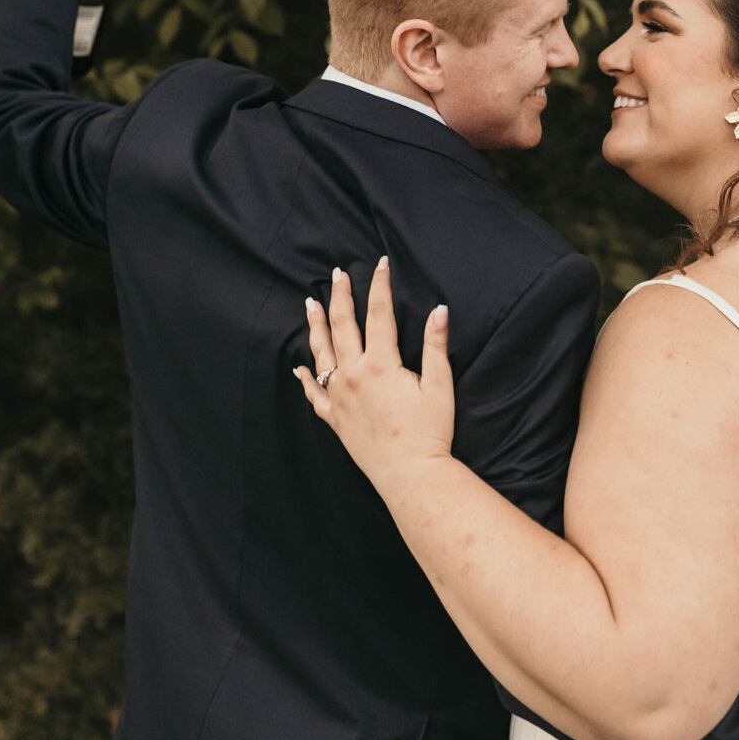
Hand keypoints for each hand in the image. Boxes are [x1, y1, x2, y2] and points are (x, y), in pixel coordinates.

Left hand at [296, 259, 455, 488]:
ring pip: (321, 353)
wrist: (410, 475)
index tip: (379, 264)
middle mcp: (353, 376)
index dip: (379, 285)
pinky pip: (312, 395)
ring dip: (316, 325)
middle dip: (340, 296)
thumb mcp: (439, 385)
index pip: (379, 313)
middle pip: (343, 325)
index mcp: (380, 364)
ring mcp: (339, 397)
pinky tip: (299, 367)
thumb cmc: (430, 432)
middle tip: (337, 274)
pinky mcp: (334, 418)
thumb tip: (439, 309)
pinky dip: (304, 379)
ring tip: (310, 304)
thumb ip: (435, 345)